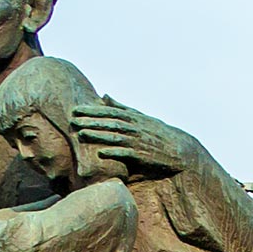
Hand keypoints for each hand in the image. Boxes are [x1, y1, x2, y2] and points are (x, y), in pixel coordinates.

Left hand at [70, 99, 189, 176]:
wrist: (180, 149)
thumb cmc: (157, 133)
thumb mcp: (140, 116)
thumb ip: (121, 107)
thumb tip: (104, 96)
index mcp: (133, 117)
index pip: (110, 111)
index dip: (92, 110)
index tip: (76, 109)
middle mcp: (135, 128)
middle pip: (110, 122)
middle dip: (91, 121)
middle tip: (73, 120)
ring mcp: (139, 141)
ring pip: (115, 136)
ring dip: (98, 135)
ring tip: (81, 134)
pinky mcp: (143, 155)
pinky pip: (127, 153)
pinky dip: (114, 152)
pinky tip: (101, 153)